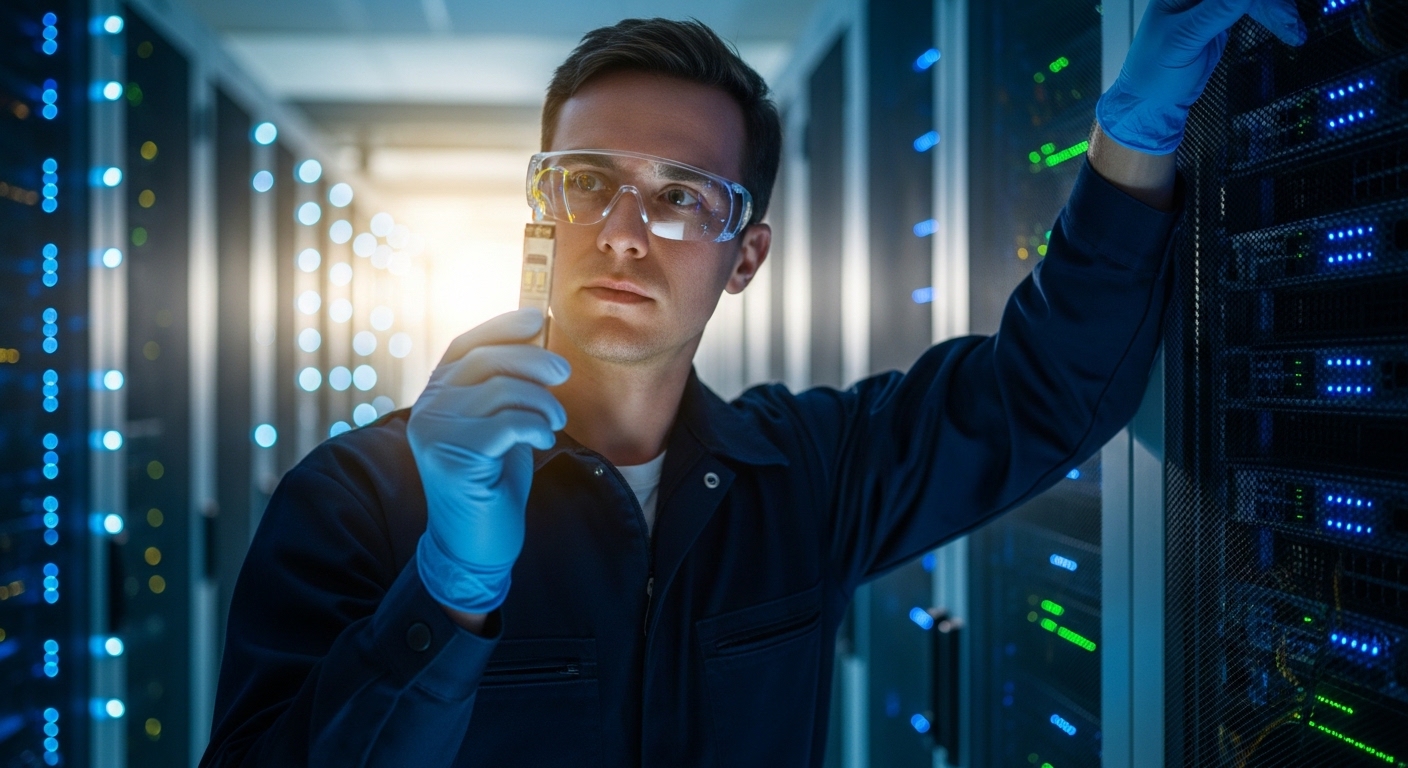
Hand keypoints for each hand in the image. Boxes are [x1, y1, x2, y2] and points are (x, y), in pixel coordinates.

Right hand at [408, 308, 569, 613]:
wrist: (476, 543)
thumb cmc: (494, 481)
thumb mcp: (502, 424)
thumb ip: (508, 387)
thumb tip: (538, 339)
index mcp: (437, 394)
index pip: (466, 345)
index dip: (502, 325)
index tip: (538, 317)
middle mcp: (428, 408)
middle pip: (485, 361)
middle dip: (533, 360)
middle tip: (564, 374)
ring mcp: (435, 432)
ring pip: (500, 391)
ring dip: (541, 403)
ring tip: (555, 423)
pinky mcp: (451, 458)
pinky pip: (506, 424)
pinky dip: (535, 428)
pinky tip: (543, 442)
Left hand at [1097, 0, 1305, 154]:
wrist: (1152, 102)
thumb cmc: (1154, 75)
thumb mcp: (1184, 41)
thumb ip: (1217, 10)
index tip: (1278, 7)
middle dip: (1272, 5)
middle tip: (1291, 22)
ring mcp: (1208, 3)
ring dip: (1276, 10)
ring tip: (1294, 31)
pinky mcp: (1220, 15)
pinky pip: (1253, 7)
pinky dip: (1271, 16)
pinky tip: (1287, 27)